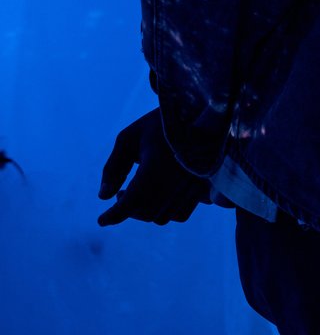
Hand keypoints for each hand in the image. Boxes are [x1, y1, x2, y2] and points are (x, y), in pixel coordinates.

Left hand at [97, 110, 210, 226]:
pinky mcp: (203, 188)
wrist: (201, 113)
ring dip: (145, 212)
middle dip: (128, 210)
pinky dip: (165, 212)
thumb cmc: (159, 124)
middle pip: (147, 213)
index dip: (114, 215)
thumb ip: (113, 167)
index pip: (132, 201)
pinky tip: (158, 199)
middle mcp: (177, 180)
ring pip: (163, 217)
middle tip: (120, 194)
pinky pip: (180, 214)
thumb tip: (103, 196)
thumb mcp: (129, 137)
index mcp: (156, 165)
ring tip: (137, 195)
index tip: (101, 220)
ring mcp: (192, 186)